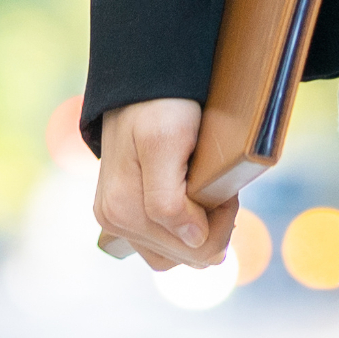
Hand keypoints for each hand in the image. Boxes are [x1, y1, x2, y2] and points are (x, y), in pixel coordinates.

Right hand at [90, 99, 232, 269]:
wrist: (138, 81)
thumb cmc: (158, 104)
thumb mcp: (166, 140)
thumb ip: (169, 199)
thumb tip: (192, 241)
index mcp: (123, 210)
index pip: (194, 246)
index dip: (222, 219)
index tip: (224, 187)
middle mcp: (114, 221)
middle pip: (185, 256)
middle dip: (211, 225)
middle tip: (216, 187)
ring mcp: (116, 220)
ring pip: (175, 256)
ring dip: (198, 231)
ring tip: (203, 194)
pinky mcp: (122, 216)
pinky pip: (162, 245)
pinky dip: (183, 230)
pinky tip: (189, 202)